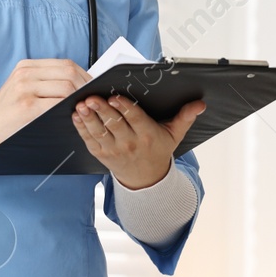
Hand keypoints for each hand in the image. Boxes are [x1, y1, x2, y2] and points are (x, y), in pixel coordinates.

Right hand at [0, 59, 90, 153]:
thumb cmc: (7, 112)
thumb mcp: (23, 88)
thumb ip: (46, 82)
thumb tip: (80, 84)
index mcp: (26, 66)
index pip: (65, 64)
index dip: (84, 75)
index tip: (93, 87)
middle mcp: (25, 73)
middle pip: (69, 72)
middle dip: (86, 86)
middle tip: (93, 99)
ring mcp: (25, 88)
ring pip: (66, 86)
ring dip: (80, 97)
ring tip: (84, 106)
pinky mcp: (26, 105)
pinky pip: (57, 103)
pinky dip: (69, 107)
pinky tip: (72, 113)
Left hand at [72, 93, 205, 189]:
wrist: (146, 179)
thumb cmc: (158, 151)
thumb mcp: (174, 135)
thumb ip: (185, 117)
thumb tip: (199, 104)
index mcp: (148, 135)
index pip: (135, 119)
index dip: (124, 107)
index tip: (114, 97)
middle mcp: (130, 143)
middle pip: (114, 124)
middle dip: (102, 110)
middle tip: (92, 98)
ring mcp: (114, 150)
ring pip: (99, 132)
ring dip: (88, 118)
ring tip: (81, 106)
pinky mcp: (101, 154)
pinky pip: (89, 140)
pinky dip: (81, 128)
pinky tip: (76, 116)